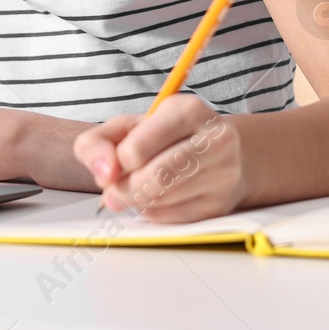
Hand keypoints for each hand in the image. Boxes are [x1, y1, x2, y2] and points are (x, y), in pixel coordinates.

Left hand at [71, 94, 245, 222]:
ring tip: (138, 188)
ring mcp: (222, 174)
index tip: (118, 161)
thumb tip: (103, 175)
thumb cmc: (169, 136)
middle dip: (124, 188)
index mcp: (188, 111)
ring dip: (137, 201)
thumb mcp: (132, 125)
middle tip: (116, 188)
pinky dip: (153, 212)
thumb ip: (100, 141)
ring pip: (161, 201)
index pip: (136, 149)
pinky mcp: (220, 204)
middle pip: (153, 179)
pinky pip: (171, 218)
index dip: (116, 162)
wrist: (227, 153)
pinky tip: (158, 198)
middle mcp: (213, 140)